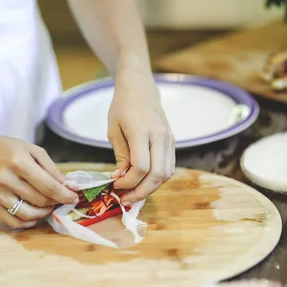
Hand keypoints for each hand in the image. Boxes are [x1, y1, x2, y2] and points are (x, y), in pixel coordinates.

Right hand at [0, 131, 78, 228]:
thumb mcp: (34, 152)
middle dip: (55, 202)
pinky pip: (13, 222)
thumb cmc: (11, 150)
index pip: (48, 186)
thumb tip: (71, 187)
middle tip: (59, 199)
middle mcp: (6, 179)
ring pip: (27, 215)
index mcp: (19, 162)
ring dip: (43, 213)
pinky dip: (28, 223)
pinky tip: (34, 215)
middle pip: (39, 201)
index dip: (64, 195)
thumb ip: (53, 170)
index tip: (74, 198)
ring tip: (48, 206)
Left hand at [108, 69, 174, 203]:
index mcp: (141, 132)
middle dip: (141, 192)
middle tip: (126, 199)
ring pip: (166, 174)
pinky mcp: (172, 142)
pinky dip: (157, 179)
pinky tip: (143, 182)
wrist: (141, 88)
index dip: (129, 182)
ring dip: (150, 188)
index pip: (141, 167)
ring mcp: (169, 140)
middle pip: (157, 175)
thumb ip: (120, 155)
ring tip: (134, 193)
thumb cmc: (122, 106)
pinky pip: (169, 167)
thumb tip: (121, 178)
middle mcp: (160, 137)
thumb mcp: (113, 130)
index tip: (116, 185)